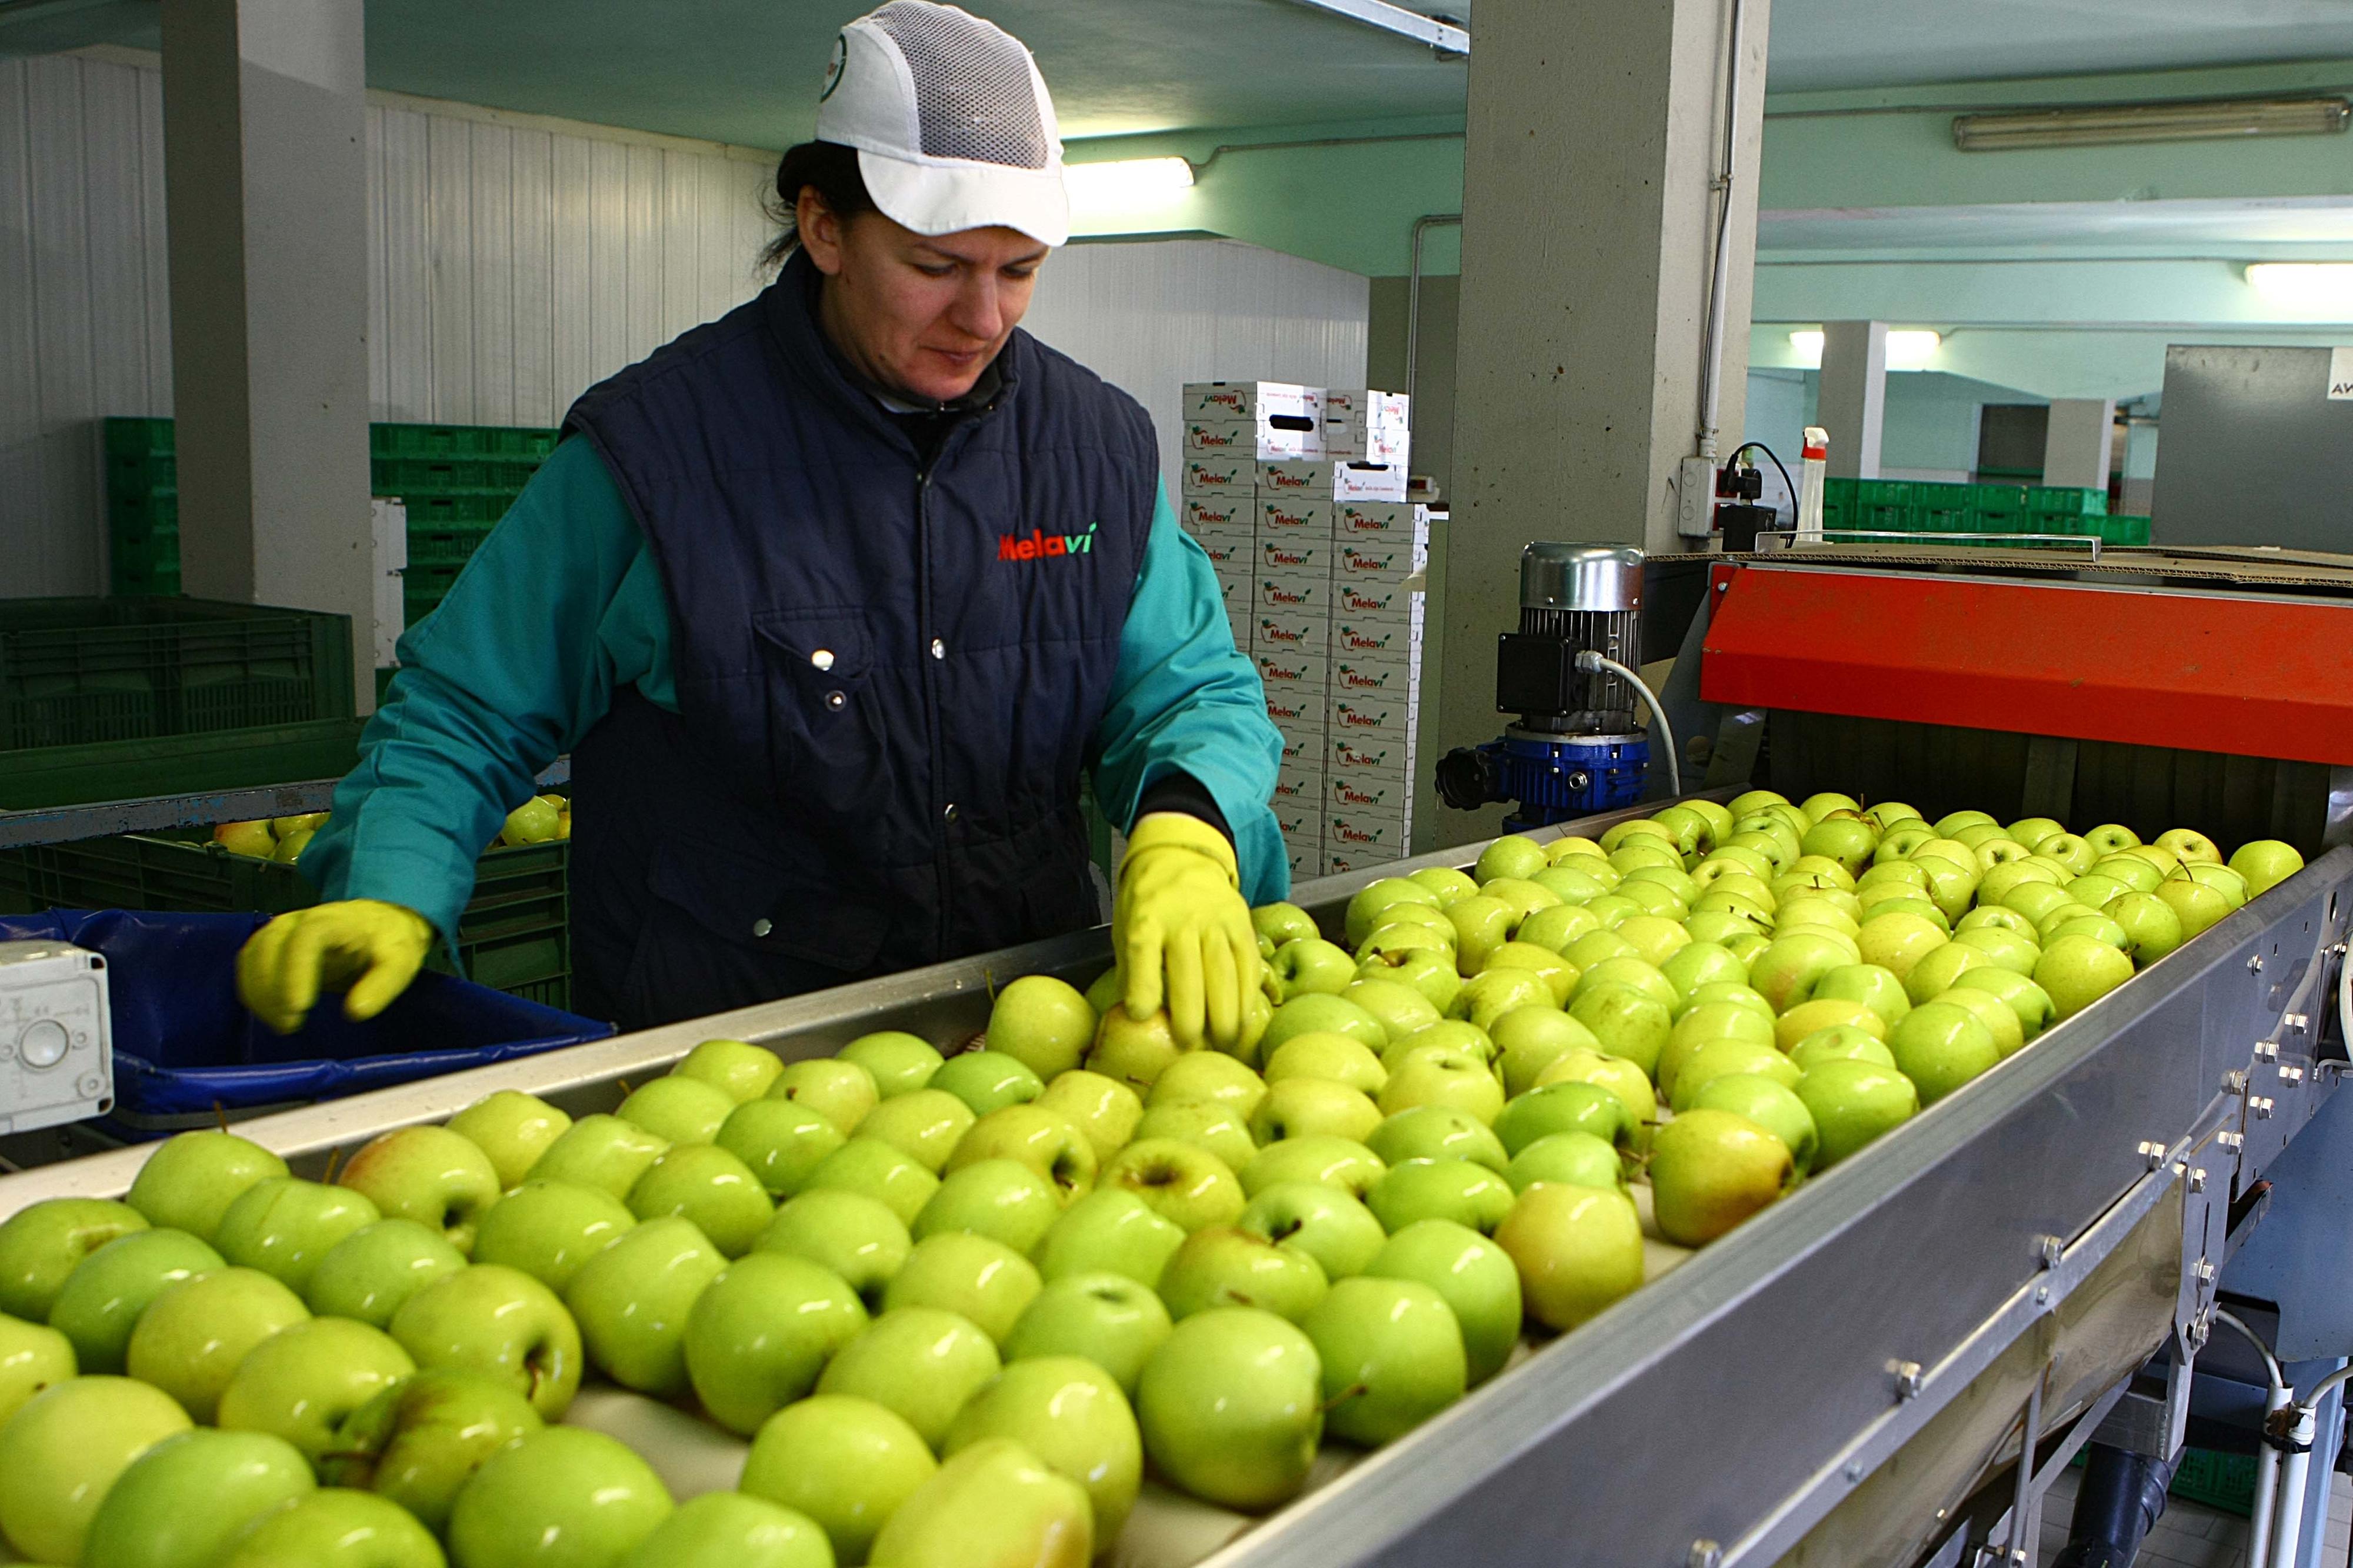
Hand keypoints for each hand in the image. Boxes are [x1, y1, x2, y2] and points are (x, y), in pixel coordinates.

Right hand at [236, 900, 434, 1034]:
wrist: (378, 924)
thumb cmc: (388, 943)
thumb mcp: (400, 963)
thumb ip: (382, 985)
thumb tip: (355, 1012)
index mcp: (335, 920)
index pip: (307, 937)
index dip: (296, 972)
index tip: (299, 1007)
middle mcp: (300, 919)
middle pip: (270, 946)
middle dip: (273, 990)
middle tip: (291, 1025)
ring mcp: (281, 929)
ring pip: (253, 956)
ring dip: (260, 994)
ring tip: (284, 1024)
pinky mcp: (270, 943)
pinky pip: (248, 964)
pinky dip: (253, 991)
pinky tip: (271, 1014)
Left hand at [1113, 812, 1261, 1053]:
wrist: (1182, 855)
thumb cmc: (1148, 903)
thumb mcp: (1126, 927)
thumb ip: (1133, 970)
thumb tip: (1142, 1021)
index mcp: (1146, 920)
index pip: (1143, 955)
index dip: (1143, 989)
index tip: (1142, 1016)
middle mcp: (1182, 919)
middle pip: (1189, 973)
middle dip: (1191, 1016)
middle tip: (1191, 1046)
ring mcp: (1215, 920)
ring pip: (1225, 972)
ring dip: (1226, 1013)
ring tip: (1226, 1042)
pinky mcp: (1241, 922)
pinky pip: (1249, 963)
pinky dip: (1248, 994)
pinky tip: (1245, 1018)